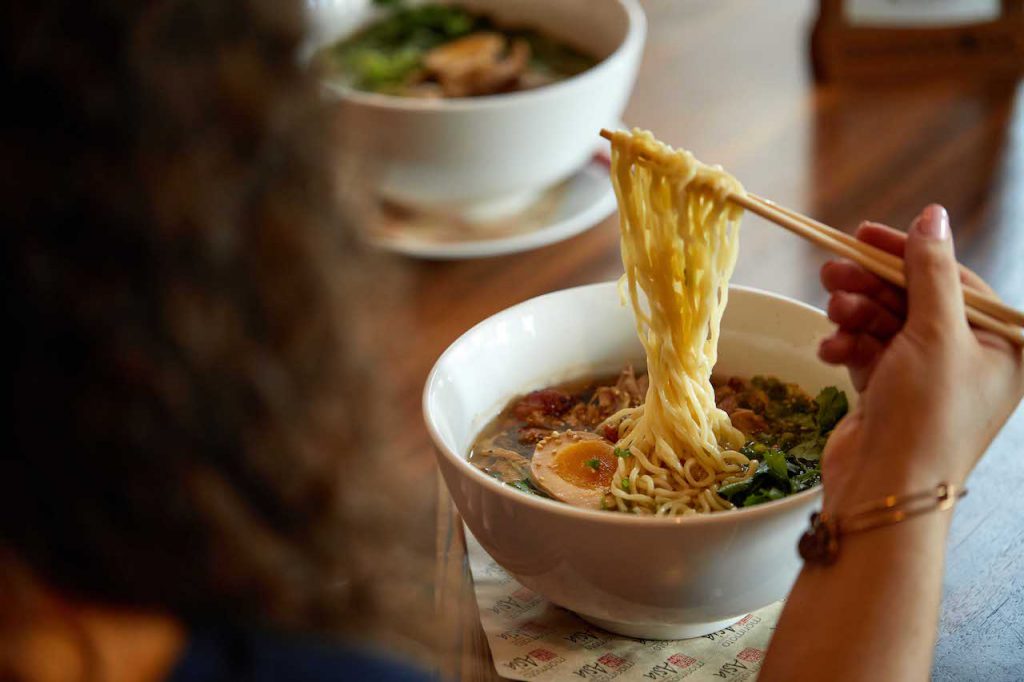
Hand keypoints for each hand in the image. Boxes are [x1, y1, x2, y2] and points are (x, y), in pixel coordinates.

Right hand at [818, 205, 1023, 511]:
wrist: (887, 490)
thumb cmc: (928, 414)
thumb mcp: (936, 333)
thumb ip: (931, 270)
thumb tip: (933, 216)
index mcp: (1002, 345)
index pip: (954, 280)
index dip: (908, 254)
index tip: (863, 235)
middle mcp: (969, 360)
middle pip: (913, 299)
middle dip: (870, 286)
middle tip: (830, 271)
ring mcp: (927, 378)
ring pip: (884, 325)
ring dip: (853, 316)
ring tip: (831, 314)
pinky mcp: (890, 394)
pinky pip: (867, 354)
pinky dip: (846, 348)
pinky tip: (830, 352)